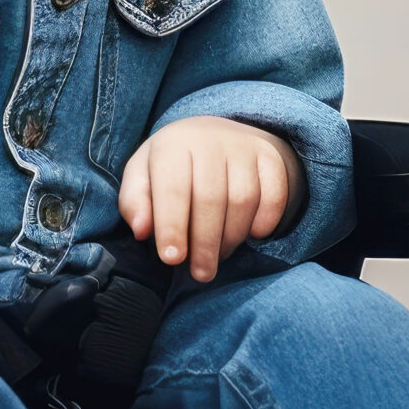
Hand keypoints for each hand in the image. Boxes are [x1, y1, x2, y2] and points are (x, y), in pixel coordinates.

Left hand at [119, 116, 298, 282]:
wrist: (214, 135)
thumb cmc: (172, 167)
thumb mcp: (143, 176)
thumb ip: (134, 201)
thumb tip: (140, 230)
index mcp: (172, 143)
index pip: (172, 188)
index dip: (171, 226)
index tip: (171, 259)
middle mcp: (210, 139)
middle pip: (210, 199)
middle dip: (204, 243)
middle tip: (200, 273)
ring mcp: (243, 146)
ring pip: (243, 200)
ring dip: (232, 237)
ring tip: (219, 255)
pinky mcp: (270, 155)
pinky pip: (274, 194)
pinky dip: (265, 220)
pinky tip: (252, 235)